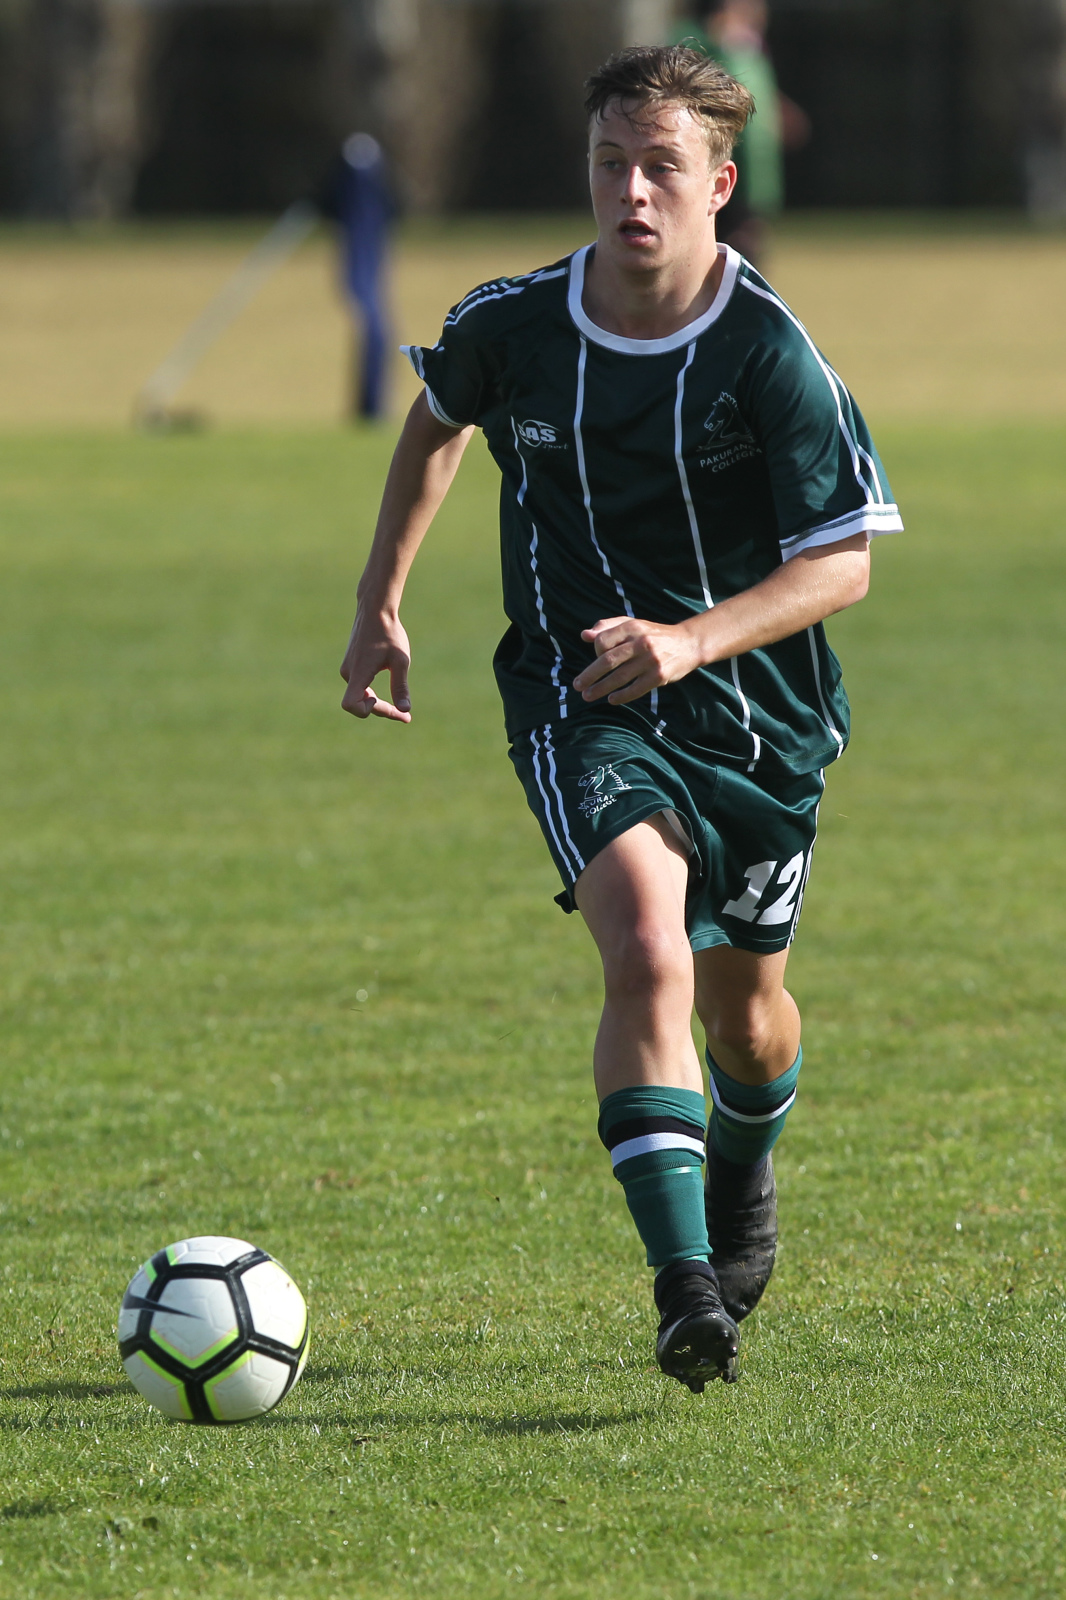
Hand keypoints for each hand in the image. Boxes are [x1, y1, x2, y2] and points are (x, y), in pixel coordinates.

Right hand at [340, 609, 412, 721]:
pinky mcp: (351, 664)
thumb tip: (404, 710)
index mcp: (359, 672)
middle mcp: (348, 672)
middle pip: (360, 704)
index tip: (387, 703)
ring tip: (400, 708)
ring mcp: (348, 668)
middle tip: (407, 717)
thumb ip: (400, 686)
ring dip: (377, 703)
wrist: (375, 609)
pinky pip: (359, 686)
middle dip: (382, 710)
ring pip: (360, 695)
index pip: (350, 705)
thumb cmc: (389, 632)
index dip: (367, 712)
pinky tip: (388, 694)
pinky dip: (372, 693)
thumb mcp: (400, 660)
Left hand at [573, 616, 701, 705]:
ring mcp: (651, 660)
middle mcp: (641, 642)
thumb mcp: (633, 624)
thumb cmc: (654, 634)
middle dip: (590, 675)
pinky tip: (612, 700)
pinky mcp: (659, 676)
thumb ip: (608, 627)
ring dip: (601, 689)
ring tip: (588, 696)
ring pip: (619, 677)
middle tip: (577, 685)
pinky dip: (622, 696)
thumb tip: (584, 636)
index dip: (595, 652)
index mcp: (632, 627)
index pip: (602, 642)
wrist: (688, 643)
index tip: (595, 660)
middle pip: (608, 661)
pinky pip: (636, 689)